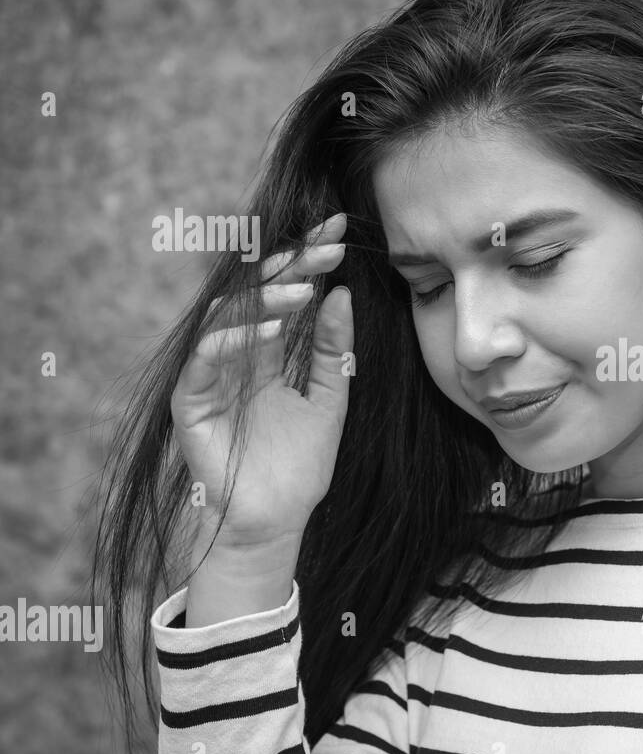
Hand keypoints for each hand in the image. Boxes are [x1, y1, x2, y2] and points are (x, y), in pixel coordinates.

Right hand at [170, 213, 352, 549]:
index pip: (285, 294)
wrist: (275, 520)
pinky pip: (206, 360)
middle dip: (293, 263)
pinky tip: (270, 329)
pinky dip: (236, 339)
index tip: (340, 233)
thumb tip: (342, 294)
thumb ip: (333, 351)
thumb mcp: (330, 400)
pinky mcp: (189, 401)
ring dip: (269, 298)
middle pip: (258, 295)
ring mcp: (209, 375)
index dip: (308, 262)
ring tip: (305, 286)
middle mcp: (234, 355)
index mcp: (264, 352)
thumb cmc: (299, 465)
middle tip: (328, 240)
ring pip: (230, 318)